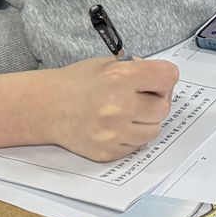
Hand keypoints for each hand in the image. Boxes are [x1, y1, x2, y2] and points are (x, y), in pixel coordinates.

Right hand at [36, 56, 178, 161]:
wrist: (47, 107)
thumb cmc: (77, 83)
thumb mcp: (108, 64)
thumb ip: (137, 71)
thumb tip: (161, 82)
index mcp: (120, 77)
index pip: (168, 77)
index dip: (165, 78)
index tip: (158, 81)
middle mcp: (119, 106)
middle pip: (163, 107)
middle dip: (156, 101)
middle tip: (142, 97)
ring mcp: (113, 132)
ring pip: (153, 130)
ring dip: (146, 121)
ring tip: (128, 112)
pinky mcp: (108, 152)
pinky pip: (136, 146)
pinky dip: (131, 137)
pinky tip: (116, 126)